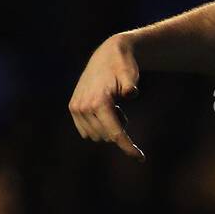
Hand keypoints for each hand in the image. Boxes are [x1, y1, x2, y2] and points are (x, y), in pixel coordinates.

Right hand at [69, 33, 144, 159]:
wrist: (107, 55)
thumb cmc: (123, 66)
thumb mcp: (130, 75)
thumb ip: (130, 85)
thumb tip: (130, 93)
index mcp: (99, 102)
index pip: (115, 134)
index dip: (128, 147)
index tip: (141, 158)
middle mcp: (84, 107)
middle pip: (107, 136)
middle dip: (119, 130)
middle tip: (122, 110)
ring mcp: (76, 108)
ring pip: (97, 135)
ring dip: (108, 127)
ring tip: (113, 107)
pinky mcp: (73, 108)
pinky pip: (87, 131)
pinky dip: (99, 125)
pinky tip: (104, 108)